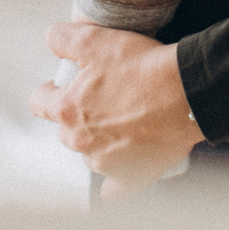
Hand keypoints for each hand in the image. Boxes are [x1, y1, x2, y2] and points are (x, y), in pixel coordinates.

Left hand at [30, 21, 203, 197]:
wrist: (188, 93)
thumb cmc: (144, 68)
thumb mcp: (97, 40)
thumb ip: (64, 39)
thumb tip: (51, 41)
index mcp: (68, 110)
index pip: (40, 103)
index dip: (49, 91)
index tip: (61, 87)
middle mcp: (82, 141)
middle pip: (66, 131)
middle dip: (77, 117)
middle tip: (102, 100)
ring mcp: (105, 163)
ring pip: (89, 154)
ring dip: (98, 141)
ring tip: (123, 123)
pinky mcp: (131, 177)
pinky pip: (114, 190)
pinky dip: (115, 182)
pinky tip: (122, 169)